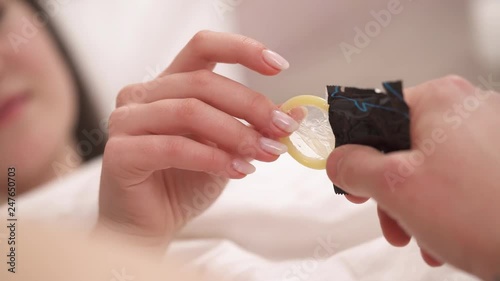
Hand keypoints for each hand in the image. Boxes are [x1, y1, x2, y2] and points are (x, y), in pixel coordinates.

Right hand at [97, 31, 301, 246]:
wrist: (151, 225)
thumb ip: (253, 127)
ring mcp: (126, 121)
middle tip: (281, 130)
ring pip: (189, 111)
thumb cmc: (184, 183)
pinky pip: (172, 146)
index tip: (279, 66)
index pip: (203, 46)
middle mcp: (143, 95)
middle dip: (251, 106)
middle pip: (203, 82)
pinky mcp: (119, 153)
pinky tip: (237, 170)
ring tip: (264, 154)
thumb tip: (295, 112)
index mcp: (169, 85)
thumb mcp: (228, 149)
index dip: (242, 49)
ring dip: (236, 133)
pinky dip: (211, 157)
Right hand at [326, 76, 499, 279]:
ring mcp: (488, 135)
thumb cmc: (484, 212)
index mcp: (438, 100)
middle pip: (401, 147)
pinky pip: (456, 179)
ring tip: (420, 238)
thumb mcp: (395, 187)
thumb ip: (354, 167)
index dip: (354, 152)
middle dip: (388, 192)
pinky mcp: (499, 162)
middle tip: (386, 218)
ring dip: (413, 207)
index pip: (374, 116)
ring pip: (428, 168)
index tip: (350, 180)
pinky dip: (442, 208)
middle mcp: (466, 109)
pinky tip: (444, 237)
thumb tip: (338, 161)